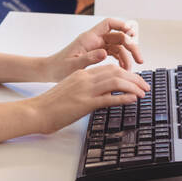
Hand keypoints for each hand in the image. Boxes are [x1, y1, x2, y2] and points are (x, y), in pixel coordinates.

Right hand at [31, 63, 149, 134]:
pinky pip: (109, 99)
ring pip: (116, 83)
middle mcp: (85, 79)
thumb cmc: (50, 104)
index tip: (135, 80)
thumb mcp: (70, 90)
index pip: (109, 68)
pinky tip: (132, 100)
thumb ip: (85, 88)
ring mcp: (85, 91)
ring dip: (133, 87)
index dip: (126, 73)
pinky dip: (123, 98)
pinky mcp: (85, 104)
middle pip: (117, 73)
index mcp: (81, 74)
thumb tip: (101, 94)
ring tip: (142, 93)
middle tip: (145, 86)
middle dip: (135, 79)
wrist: (36, 111)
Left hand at [50, 18, 143, 77]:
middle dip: (131, 46)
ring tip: (131, 70)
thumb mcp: (73, 65)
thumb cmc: (59, 67)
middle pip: (118, 36)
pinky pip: (114, 54)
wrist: (50, 71)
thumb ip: (88, 59)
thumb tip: (104, 53)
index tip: (132, 33)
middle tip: (139, 59)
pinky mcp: (97, 54)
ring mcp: (97, 46)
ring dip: (127, 56)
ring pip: (118, 46)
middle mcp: (95, 40)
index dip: (122, 25)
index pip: (108, 23)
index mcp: (88, 38)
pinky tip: (124, 69)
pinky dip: (121, 60)